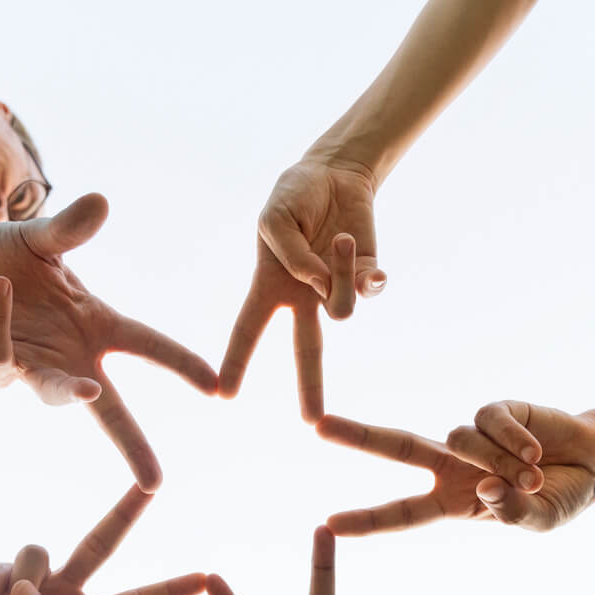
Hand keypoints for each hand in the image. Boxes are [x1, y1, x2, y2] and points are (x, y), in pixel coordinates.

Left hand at [0, 193, 217, 490]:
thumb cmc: (4, 256)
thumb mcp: (42, 240)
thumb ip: (70, 230)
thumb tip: (100, 201)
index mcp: (94, 325)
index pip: (148, 346)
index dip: (182, 365)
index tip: (217, 388)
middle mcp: (68, 355)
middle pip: (108, 408)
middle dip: (131, 445)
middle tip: (153, 480)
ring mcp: (31, 366)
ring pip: (54, 391)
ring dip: (68, 393)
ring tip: (87, 391)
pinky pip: (0, 358)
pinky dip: (1, 323)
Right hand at [219, 159, 385, 422]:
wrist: (334, 172)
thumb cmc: (294, 196)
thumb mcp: (276, 220)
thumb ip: (292, 256)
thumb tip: (321, 286)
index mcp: (270, 286)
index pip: (249, 330)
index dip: (237, 361)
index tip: (224, 394)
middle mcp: (303, 296)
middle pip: (307, 351)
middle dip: (310, 386)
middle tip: (312, 422)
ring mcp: (336, 288)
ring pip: (342, 309)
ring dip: (341, 274)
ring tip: (338, 239)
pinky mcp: (367, 273)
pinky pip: (369, 288)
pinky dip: (365, 270)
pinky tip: (353, 245)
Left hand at [316, 414, 545, 535]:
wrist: (593, 465)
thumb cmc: (557, 498)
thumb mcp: (537, 521)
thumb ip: (513, 513)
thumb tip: (487, 489)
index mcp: (451, 501)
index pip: (402, 513)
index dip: (367, 519)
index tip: (328, 523)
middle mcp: (451, 465)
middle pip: (396, 447)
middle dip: (358, 436)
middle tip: (318, 427)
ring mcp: (470, 437)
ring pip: (460, 440)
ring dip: (498, 461)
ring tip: (532, 475)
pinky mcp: (495, 411)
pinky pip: (489, 422)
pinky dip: (513, 439)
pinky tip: (535, 451)